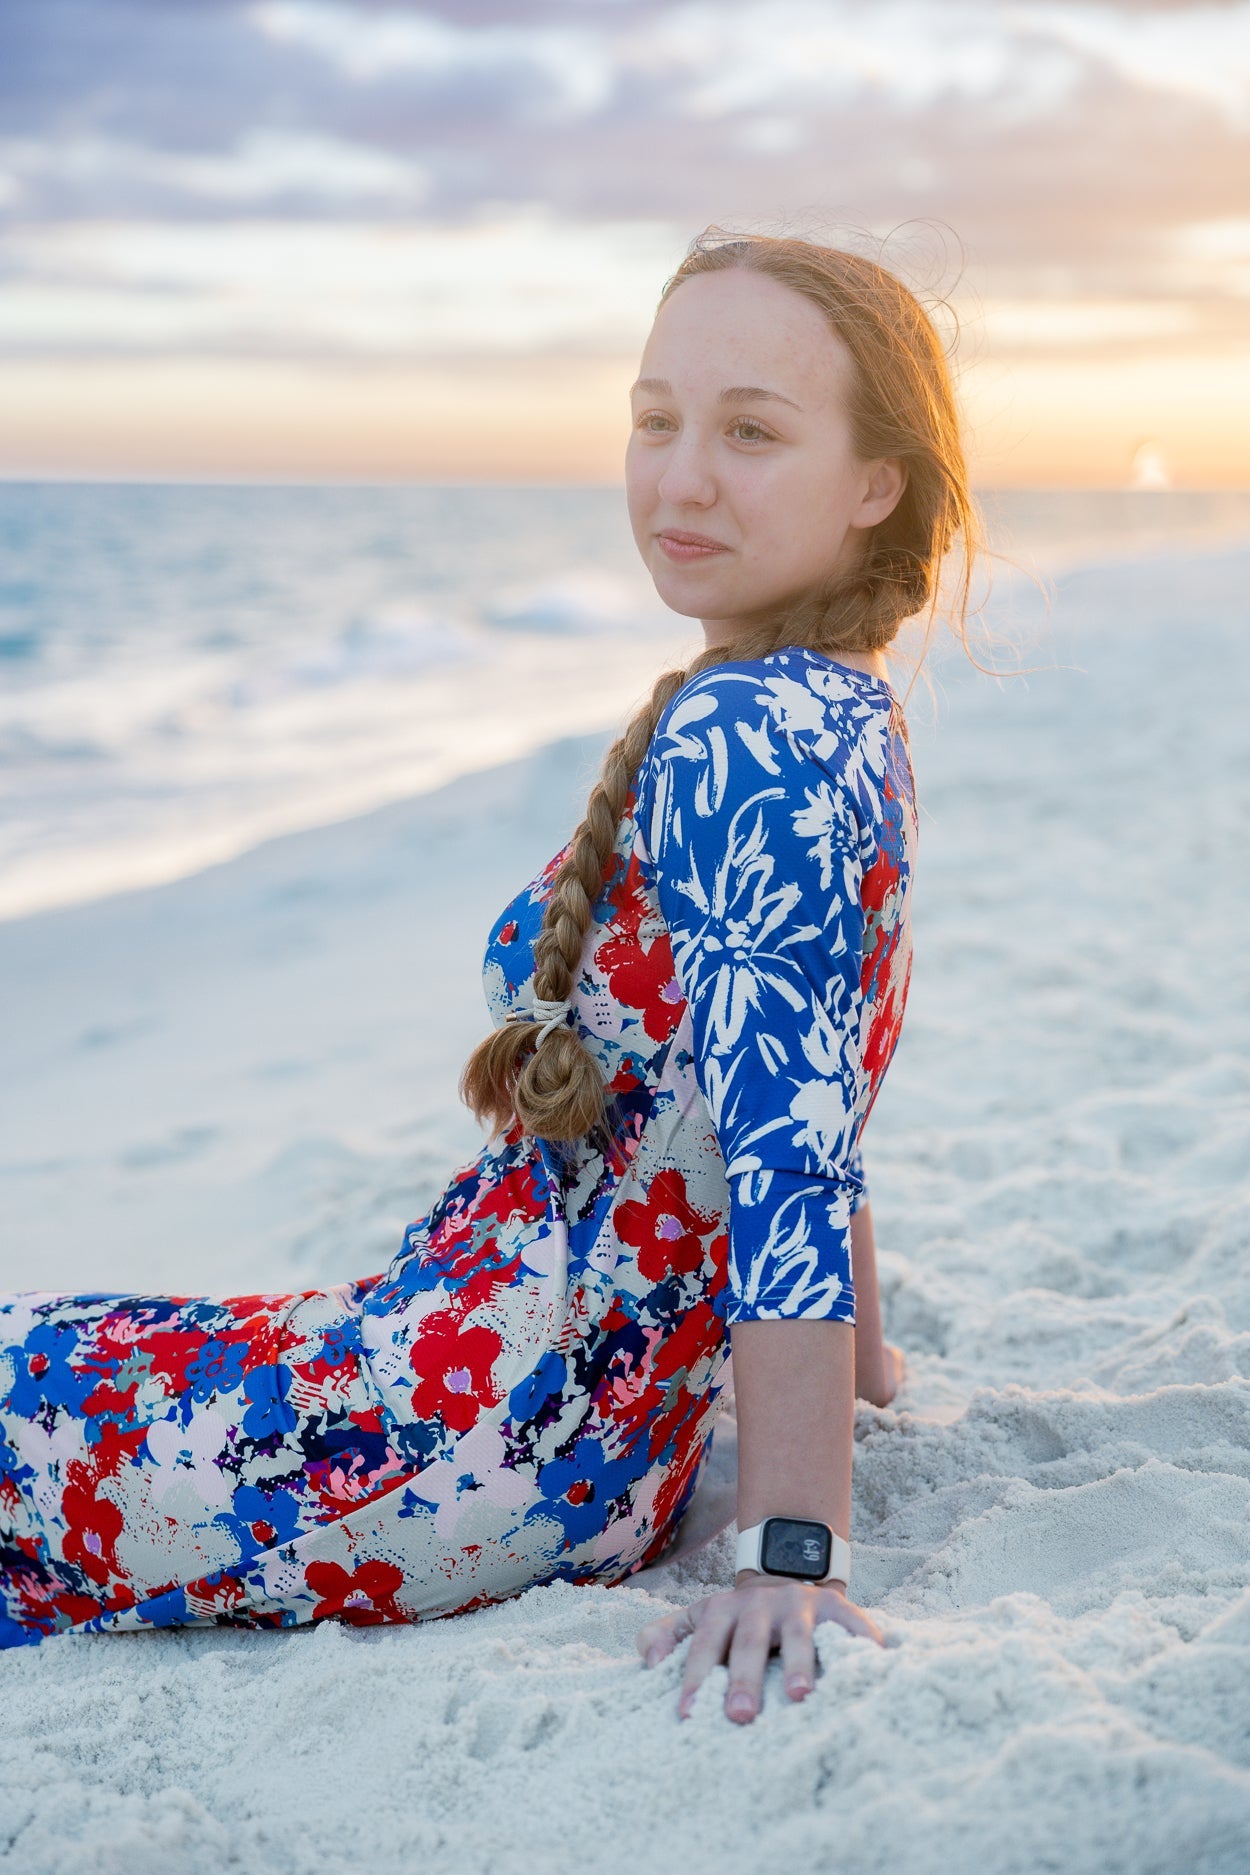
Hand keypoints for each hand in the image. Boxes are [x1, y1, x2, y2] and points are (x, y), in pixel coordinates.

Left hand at [636, 1574, 884, 1723]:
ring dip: (798, 1664)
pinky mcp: (835, 1606)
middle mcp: (760, 1604)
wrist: (783, 1575)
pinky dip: (861, 1640)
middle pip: (751, 1642)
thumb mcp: (698, 1618)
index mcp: (722, 1609)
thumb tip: (650, 1662)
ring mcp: (800, 1603)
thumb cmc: (737, 1619)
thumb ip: (665, 1635)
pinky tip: (870, 1661)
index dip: (695, 1677)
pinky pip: (850, 1624)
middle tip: (739, 1716)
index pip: (705, 1645)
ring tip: (799, 1696)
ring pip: (799, 1634)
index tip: (686, 1713)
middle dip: (745, 1679)